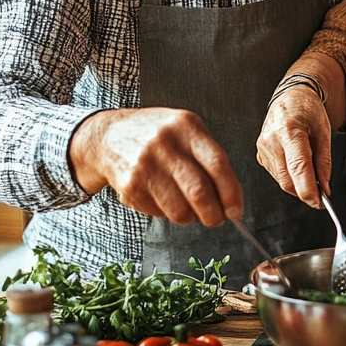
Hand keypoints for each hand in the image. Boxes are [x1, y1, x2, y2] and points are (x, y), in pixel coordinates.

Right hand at [69, 108, 243, 225]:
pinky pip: (159, 213)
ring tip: (189, 209)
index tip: (236, 210)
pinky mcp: (130, 186)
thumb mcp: (185, 129)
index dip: (231, 192)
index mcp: (186, 127)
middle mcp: (165, 144)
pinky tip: (163, 198)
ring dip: (191, 217)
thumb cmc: (156, 135)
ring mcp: (145, 166)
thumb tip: (230, 197)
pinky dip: (167, 214)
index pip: (217, 164)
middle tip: (216, 219)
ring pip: (179, 209)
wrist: (109, 136)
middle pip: (199, 192)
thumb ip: (208, 157)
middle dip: (214, 214)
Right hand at [256, 86, 330, 208]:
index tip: (318, 202)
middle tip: (321, 193)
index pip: (298, 167)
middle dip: (305, 190)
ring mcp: (263, 148)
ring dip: (298, 184)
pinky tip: (296, 164)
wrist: (290, 97)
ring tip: (310, 170)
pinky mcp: (260, 154)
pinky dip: (289, 177)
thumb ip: (324, 162)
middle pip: (288, 180)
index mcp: (290, 130)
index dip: (308, 189)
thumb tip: (324, 188)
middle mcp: (272, 140)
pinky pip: (276, 175)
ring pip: (282, 181)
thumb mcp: (324, 132)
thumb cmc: (308, 110)